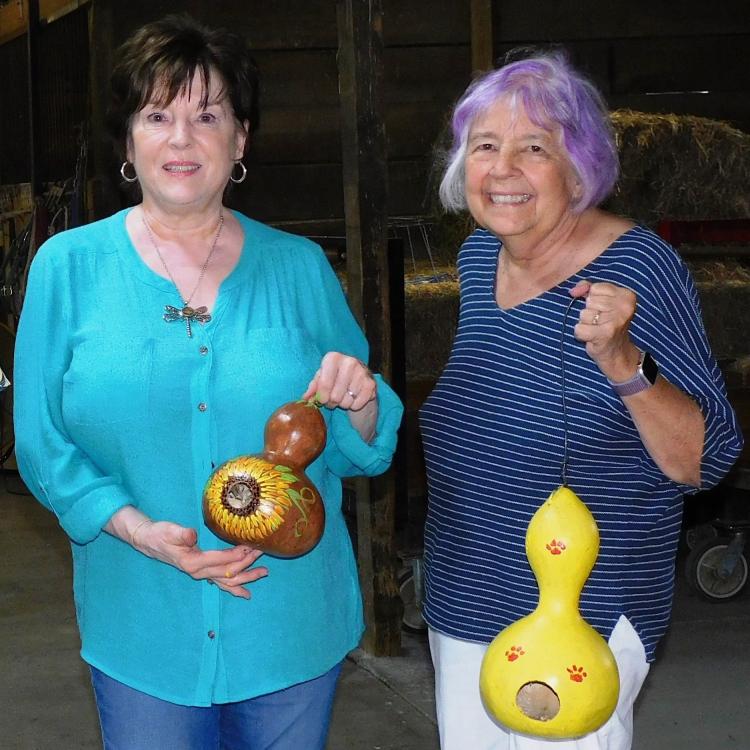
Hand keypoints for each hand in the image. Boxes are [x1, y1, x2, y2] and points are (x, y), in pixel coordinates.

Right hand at [131, 520, 267, 599]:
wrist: (150, 542)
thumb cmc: (161, 534)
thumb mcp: (170, 531)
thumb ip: (182, 534)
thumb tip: (193, 535)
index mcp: (192, 562)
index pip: (219, 560)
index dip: (235, 555)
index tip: (250, 547)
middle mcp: (199, 572)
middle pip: (227, 571)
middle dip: (247, 563)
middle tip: (262, 552)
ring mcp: (201, 574)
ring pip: (228, 580)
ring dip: (246, 576)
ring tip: (264, 572)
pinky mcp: (203, 572)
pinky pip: (222, 583)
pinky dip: (235, 588)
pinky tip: (246, 593)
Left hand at [303, 351, 376, 411]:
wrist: (358, 379)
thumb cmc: (335, 378)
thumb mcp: (321, 379)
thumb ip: (313, 388)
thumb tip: (305, 398)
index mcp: (333, 358)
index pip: (324, 384)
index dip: (321, 397)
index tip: (321, 399)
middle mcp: (349, 362)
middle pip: (335, 396)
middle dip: (332, 402)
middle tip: (333, 399)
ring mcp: (362, 372)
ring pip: (346, 401)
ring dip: (343, 404)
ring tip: (344, 397)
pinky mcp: (371, 384)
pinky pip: (357, 404)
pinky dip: (354, 406)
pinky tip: (354, 398)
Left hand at [570, 280, 640, 380]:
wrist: (616, 353)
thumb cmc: (606, 325)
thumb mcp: (601, 301)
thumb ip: (587, 288)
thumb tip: (574, 290)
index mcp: (626, 295)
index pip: (595, 288)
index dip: (593, 300)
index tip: (604, 311)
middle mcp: (624, 306)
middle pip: (589, 301)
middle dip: (590, 313)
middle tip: (601, 323)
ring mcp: (616, 320)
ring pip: (583, 314)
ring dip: (586, 324)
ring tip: (597, 330)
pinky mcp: (605, 333)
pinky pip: (579, 328)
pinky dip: (581, 334)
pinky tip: (591, 337)